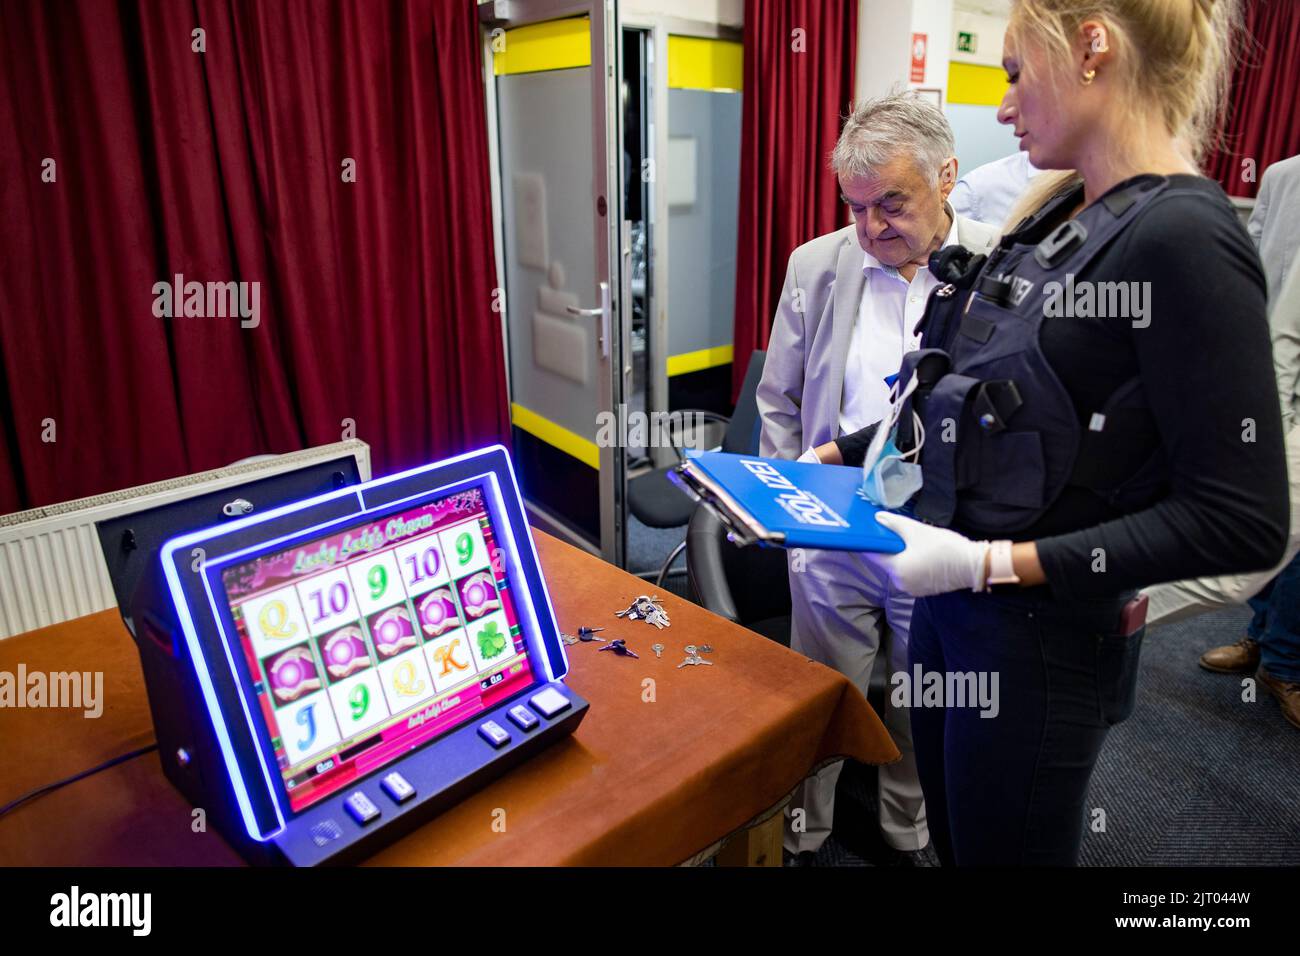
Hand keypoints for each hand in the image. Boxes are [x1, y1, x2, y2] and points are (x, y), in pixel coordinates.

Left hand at [867, 512, 988, 596]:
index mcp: (896, 569)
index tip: (872, 532)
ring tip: (914, 542)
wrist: (972, 565)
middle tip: (898, 532)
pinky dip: (913, 564)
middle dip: (891, 547)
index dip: (871, 542)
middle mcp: (900, 583)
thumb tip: (877, 519)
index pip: (874, 555)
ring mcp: (912, 588)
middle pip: (887, 561)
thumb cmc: (943, 547)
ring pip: (900, 568)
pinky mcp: (923, 590)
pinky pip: (911, 574)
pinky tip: (923, 554)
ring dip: (902, 556)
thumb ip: (894, 524)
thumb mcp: (916, 531)